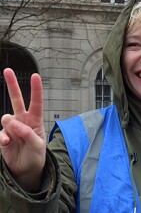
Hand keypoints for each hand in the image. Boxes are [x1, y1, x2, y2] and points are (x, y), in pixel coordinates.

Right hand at [0, 68, 45, 190]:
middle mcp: (23, 120)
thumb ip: (26, 133)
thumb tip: (12, 122)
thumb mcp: (37, 145)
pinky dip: (1, 137)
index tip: (35, 76)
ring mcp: (11, 128)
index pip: (36, 102)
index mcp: (35, 120)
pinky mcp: (2, 136)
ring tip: (13, 137)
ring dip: (9, 125)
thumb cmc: (36, 155)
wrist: (26, 170)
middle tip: (7, 70)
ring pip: (5, 117)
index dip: (36, 89)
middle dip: (12, 85)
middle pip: (16, 99)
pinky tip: (6, 143)